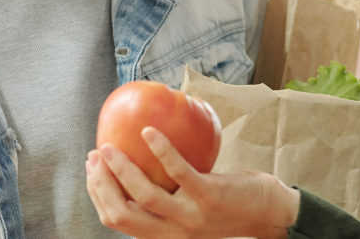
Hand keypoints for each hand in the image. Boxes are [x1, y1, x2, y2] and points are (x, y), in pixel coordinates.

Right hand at [86, 127, 299, 238]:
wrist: (267, 213)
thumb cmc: (225, 204)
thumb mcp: (186, 207)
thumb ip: (164, 193)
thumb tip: (136, 156)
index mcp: (162, 235)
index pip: (116, 221)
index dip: (97, 194)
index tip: (91, 167)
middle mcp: (172, 233)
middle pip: (121, 213)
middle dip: (100, 184)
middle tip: (95, 155)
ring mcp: (191, 218)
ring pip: (143, 196)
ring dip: (121, 169)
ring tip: (110, 145)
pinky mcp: (209, 197)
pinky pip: (178, 172)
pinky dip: (160, 150)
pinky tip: (149, 131)